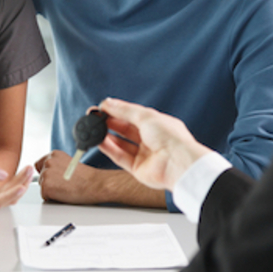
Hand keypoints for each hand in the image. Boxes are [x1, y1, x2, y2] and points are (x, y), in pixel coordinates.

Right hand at [0, 166, 32, 229]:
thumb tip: (3, 175)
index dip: (9, 195)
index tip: (21, 186)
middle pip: (5, 198)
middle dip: (20, 185)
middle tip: (29, 169)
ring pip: (9, 195)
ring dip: (21, 183)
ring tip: (29, 168)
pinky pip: (9, 191)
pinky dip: (18, 182)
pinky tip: (24, 173)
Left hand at [34, 151, 104, 204]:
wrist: (94, 184)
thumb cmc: (86, 177)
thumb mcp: (69, 164)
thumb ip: (57, 166)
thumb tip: (51, 174)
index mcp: (54, 154)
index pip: (40, 165)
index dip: (46, 173)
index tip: (54, 178)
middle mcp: (48, 162)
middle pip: (41, 176)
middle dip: (49, 182)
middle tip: (64, 185)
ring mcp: (46, 173)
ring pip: (43, 186)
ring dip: (51, 190)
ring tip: (66, 189)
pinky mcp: (46, 186)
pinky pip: (45, 196)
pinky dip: (52, 198)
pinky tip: (64, 194)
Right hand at [97, 98, 212, 191]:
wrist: (178, 163)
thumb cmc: (171, 138)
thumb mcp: (145, 116)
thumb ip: (124, 110)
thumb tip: (107, 103)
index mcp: (157, 124)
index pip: (132, 116)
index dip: (117, 112)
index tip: (101, 108)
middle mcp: (151, 139)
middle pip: (125, 129)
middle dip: (109, 123)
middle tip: (94, 118)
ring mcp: (144, 154)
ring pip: (121, 144)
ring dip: (107, 136)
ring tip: (93, 129)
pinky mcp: (138, 168)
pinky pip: (120, 157)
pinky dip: (109, 149)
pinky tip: (99, 141)